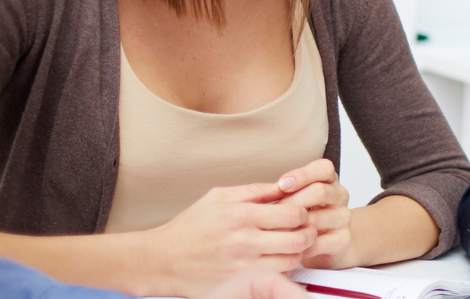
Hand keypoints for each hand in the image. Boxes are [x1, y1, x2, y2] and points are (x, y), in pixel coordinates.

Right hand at [143, 182, 314, 295]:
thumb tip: (285, 186)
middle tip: (303, 230)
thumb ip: (255, 191)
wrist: (161, 260)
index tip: (298, 213)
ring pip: (292, 261)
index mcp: (241, 215)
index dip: (303, 213)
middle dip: (308, 233)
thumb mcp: (218, 197)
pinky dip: (281, 269)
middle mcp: (244, 241)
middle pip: (299, 240)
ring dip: (296, 253)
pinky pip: (275, 277)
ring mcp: (243, 266)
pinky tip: (273, 259)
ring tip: (288, 246)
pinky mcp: (239, 282)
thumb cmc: (190, 227)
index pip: (293, 214)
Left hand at [275, 159, 356, 268]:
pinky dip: (298, 246)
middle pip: (320, 192)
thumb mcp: (294, 198)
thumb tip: (267, 191)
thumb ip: (285, 191)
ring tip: (271, 233)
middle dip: (292, 202)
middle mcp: (340, 196)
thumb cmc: (302, 216)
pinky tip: (285, 249)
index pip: (324, 169)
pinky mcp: (343, 240)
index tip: (281, 185)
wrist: (324, 244)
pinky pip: (318, 242)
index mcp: (329, 181)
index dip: (302, 175)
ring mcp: (343, 218)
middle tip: (271, 214)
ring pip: (317, 219)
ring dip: (291, 227)